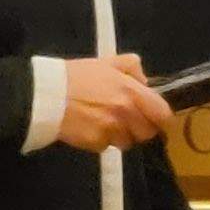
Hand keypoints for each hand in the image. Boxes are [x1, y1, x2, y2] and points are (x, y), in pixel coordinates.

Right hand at [56, 54, 170, 150]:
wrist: (47, 95)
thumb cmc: (76, 76)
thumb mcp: (106, 62)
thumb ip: (131, 67)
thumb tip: (145, 81)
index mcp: (132, 92)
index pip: (162, 114)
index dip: (160, 118)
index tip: (154, 117)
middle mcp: (126, 113)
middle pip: (147, 133)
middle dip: (139, 128)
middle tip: (126, 120)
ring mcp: (112, 130)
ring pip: (127, 142)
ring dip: (120, 136)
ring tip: (104, 123)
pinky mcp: (96, 143)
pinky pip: (106, 147)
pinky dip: (101, 141)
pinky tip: (89, 128)